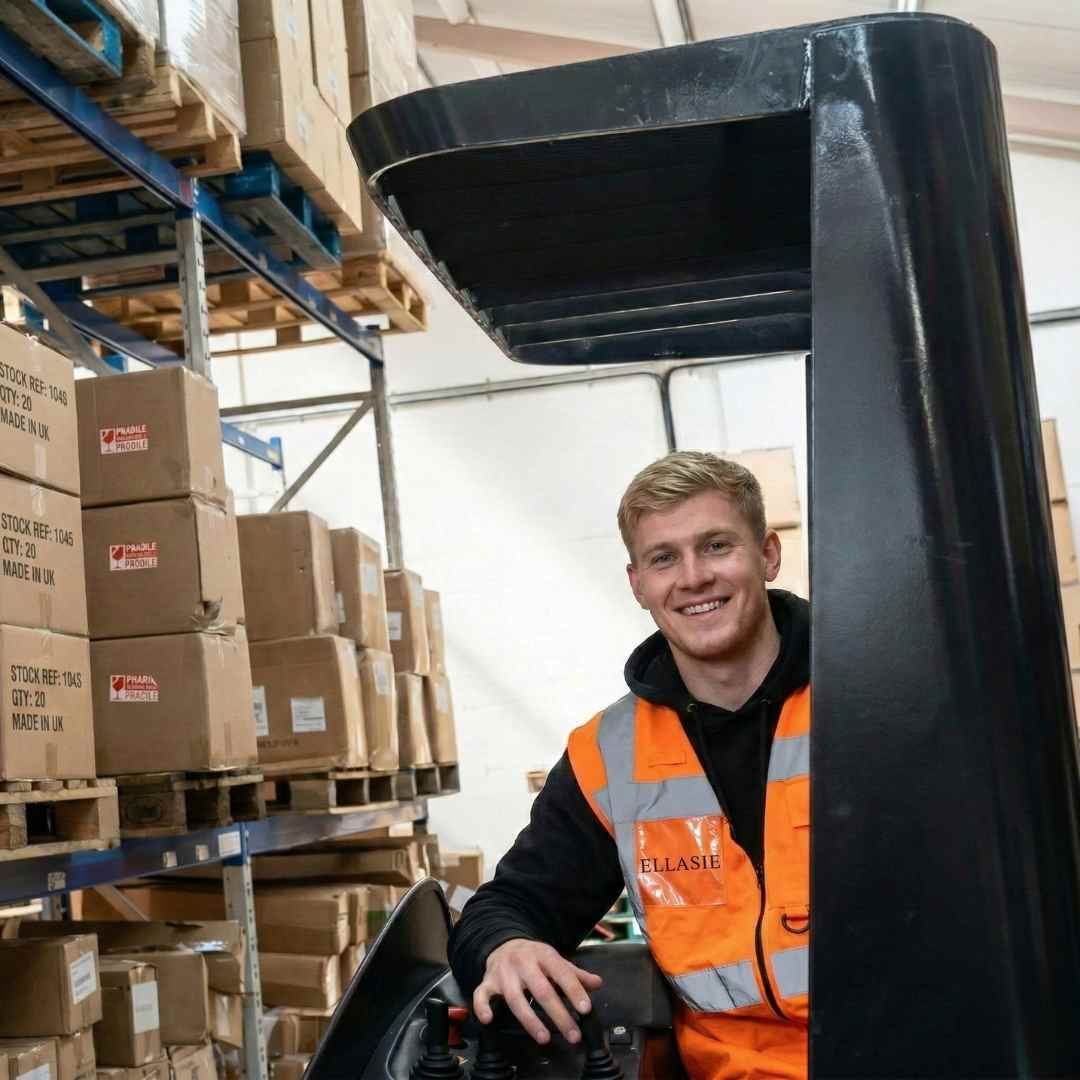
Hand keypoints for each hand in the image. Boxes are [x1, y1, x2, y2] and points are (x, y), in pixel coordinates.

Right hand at [473, 938, 602, 1045]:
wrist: (504, 944)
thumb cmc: (532, 957)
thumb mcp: (555, 960)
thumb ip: (575, 974)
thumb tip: (597, 984)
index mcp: (543, 955)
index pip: (562, 973)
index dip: (574, 991)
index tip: (585, 1008)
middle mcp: (523, 963)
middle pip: (541, 990)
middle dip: (558, 1014)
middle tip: (572, 1033)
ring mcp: (504, 973)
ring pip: (515, 998)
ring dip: (530, 1020)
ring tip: (545, 1037)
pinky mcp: (488, 982)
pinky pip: (481, 994)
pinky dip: (482, 1007)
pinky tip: (489, 1019)